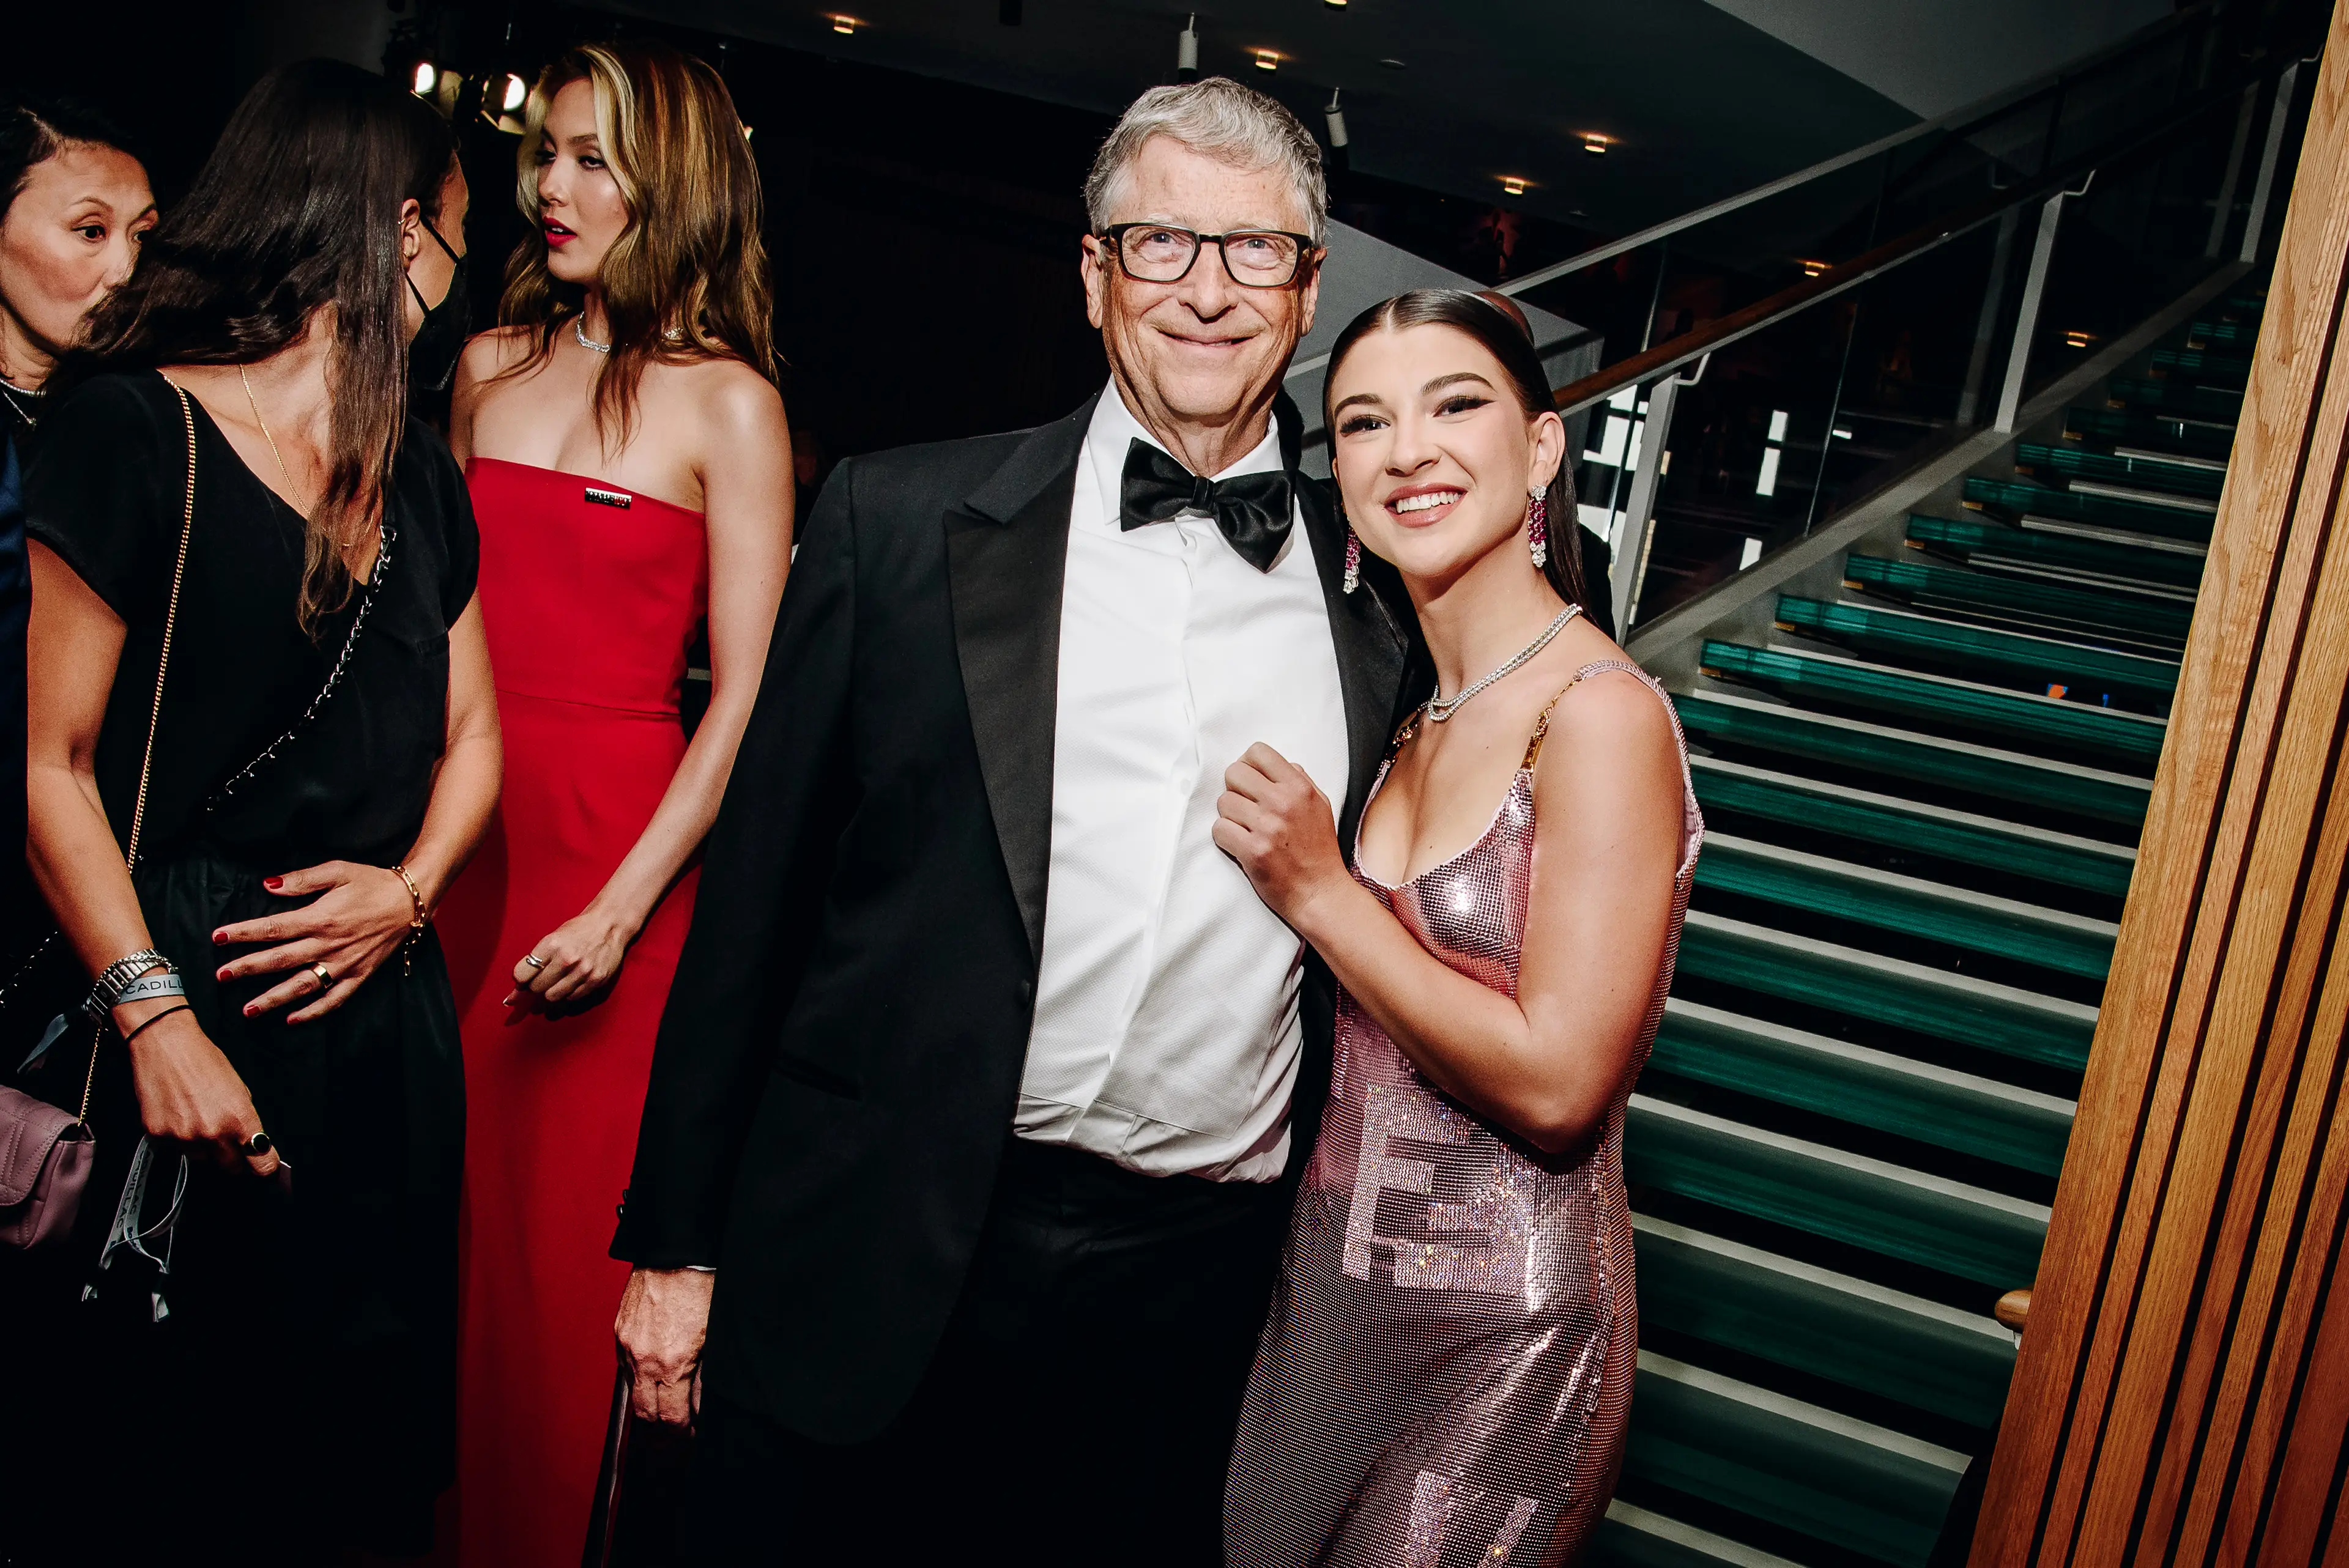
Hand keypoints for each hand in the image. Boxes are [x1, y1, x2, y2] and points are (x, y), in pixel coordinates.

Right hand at [119, 1003, 283, 1178]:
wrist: (165, 1045)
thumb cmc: (205, 1061)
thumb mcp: (240, 1089)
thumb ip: (246, 1121)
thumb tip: (254, 1143)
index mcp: (240, 1120)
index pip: (261, 1164)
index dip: (263, 1167)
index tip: (263, 1166)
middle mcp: (212, 1134)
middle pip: (231, 1168)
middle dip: (234, 1157)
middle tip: (229, 1139)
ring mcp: (183, 1137)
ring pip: (201, 1159)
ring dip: (204, 1147)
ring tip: (198, 1117)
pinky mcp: (158, 1136)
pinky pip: (176, 1148)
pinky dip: (179, 1138)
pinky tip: (178, 1114)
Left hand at [212, 861, 415, 1022]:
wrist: (411, 901)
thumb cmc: (373, 882)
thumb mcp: (338, 870)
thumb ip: (302, 879)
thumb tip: (268, 884)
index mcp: (320, 918)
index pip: (273, 928)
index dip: (243, 933)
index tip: (218, 937)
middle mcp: (329, 945)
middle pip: (280, 960)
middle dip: (247, 968)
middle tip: (220, 976)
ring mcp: (344, 963)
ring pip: (303, 985)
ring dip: (273, 999)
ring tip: (247, 1010)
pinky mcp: (359, 975)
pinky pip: (334, 999)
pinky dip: (314, 1011)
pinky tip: (292, 1019)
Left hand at [508, 902, 637, 1011]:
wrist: (610, 925)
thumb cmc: (578, 931)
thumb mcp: (553, 938)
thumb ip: (535, 961)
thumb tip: (515, 992)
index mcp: (551, 944)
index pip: (521, 975)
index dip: (520, 980)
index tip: (524, 979)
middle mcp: (566, 959)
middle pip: (536, 988)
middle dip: (536, 986)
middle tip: (543, 979)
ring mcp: (582, 971)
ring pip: (552, 997)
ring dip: (551, 992)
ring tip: (557, 982)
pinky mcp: (596, 980)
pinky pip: (572, 998)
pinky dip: (568, 994)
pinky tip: (572, 983)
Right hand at [616, 1266, 714, 1426]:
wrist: (674, 1251)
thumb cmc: (701, 1286)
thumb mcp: (714, 1336)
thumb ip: (705, 1374)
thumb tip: (700, 1403)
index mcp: (671, 1363)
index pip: (670, 1416)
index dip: (682, 1429)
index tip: (692, 1428)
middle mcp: (643, 1359)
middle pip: (645, 1413)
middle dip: (662, 1423)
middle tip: (679, 1421)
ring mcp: (627, 1345)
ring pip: (632, 1389)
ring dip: (648, 1398)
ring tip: (668, 1395)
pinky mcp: (619, 1331)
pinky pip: (624, 1364)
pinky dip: (638, 1374)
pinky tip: (655, 1368)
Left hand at [1211, 742, 1348, 926]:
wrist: (1320, 892)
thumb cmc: (1320, 851)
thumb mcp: (1321, 806)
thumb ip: (1300, 781)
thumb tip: (1281, 765)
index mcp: (1299, 788)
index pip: (1258, 752)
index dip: (1247, 765)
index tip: (1249, 782)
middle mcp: (1282, 802)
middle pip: (1233, 773)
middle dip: (1234, 789)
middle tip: (1244, 807)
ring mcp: (1267, 827)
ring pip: (1223, 802)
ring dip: (1229, 816)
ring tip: (1245, 829)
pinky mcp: (1252, 851)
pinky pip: (1219, 829)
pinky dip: (1225, 838)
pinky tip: (1240, 845)